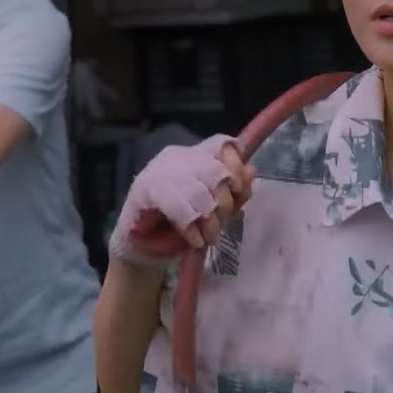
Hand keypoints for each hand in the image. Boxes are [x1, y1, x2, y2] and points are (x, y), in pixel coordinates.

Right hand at [109, 135, 254, 267]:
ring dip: (209, 220)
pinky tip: (194, 239)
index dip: (236, 167)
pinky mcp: (143, 191)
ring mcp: (158, 170)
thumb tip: (251, 171)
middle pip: (215, 169)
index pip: (224, 145)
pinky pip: (178, 206)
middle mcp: (178, 156)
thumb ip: (235, 193)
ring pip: (198, 189)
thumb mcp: (216, 210)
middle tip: (221, 224)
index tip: (237, 192)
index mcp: (196, 155)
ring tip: (208, 237)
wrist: (141, 247)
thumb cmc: (180, 226)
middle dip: (224, 202)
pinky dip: (190, 227)